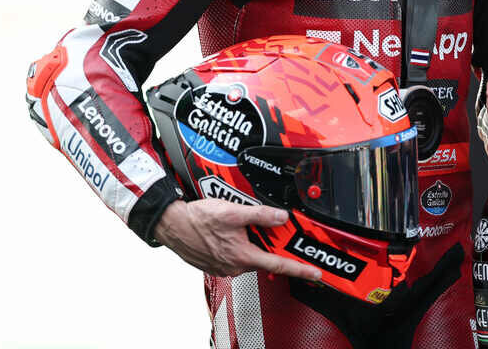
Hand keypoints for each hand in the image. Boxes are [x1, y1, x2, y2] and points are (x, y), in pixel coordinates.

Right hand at [154, 199, 321, 280]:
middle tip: (274, 230)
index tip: (315, 274)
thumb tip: (282, 217)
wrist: (172, 225)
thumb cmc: (198, 220)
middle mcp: (235, 266)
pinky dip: (240, 245)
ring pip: (250, 255)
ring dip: (253, 242)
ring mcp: (224, 267)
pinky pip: (236, 255)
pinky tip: (232, 232)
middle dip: (272, 245)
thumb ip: (261, 215)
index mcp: (242, 256)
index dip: (299, 269)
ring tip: (243, 225)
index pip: (278, 265)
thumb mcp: (234, 212)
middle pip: (265, 258)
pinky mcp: (216, 263)